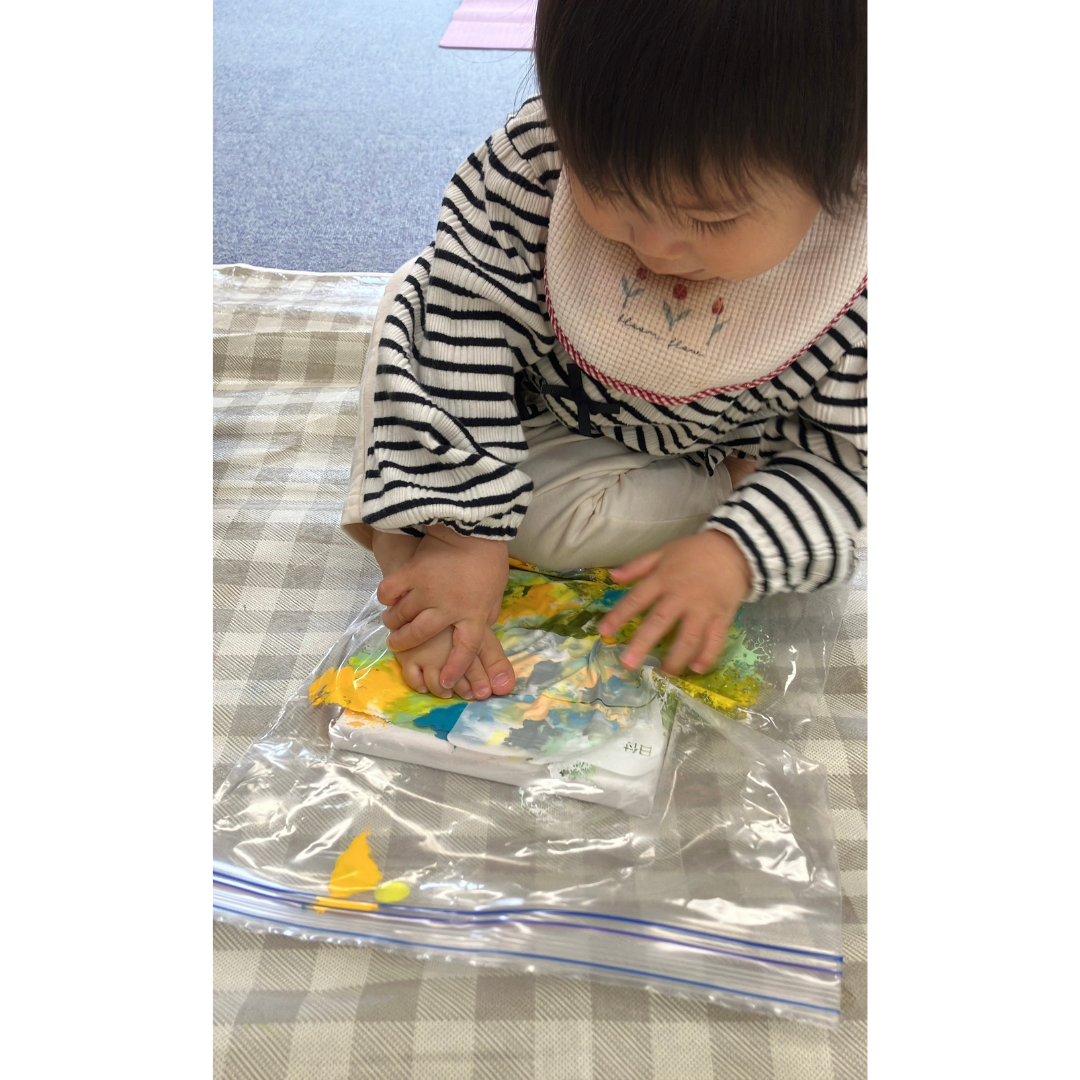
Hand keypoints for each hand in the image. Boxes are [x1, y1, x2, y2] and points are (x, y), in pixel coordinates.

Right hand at [376, 525, 513, 692]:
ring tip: (391, 622)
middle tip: (396, 644)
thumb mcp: (495, 594)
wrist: (475, 526)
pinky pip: (390, 592)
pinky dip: (386, 598)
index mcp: (474, 615)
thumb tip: (476, 632)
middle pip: (420, 636)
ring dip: (393, 622)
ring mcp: (427, 591)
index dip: (454, 670)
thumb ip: (483, 615)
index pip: (464, 651)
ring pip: (401, 616)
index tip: (443, 683)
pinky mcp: (412, 573)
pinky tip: (387, 598)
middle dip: (404, 644)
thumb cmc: (489, 560)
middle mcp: (448, 608)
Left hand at [597, 531, 752, 675]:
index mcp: (663, 579)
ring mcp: (703, 608)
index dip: (619, 615)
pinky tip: (697, 669)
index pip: (636, 599)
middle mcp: (681, 596)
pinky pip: (715, 639)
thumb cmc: (694, 552)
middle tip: (628, 664)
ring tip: (663, 673)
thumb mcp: (663, 552)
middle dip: (643, 643)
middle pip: (660, 621)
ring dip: (675, 658)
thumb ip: (637, 566)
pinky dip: (708, 655)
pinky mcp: (722, 617)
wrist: (734, 549)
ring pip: (688, 637)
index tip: (604, 632)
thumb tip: (612, 576)